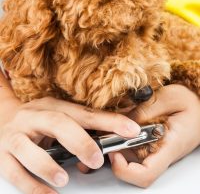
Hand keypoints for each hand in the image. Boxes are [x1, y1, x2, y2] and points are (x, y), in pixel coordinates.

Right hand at [0, 97, 139, 193]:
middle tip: (96, 159)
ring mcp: (16, 136)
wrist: (2, 117)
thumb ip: (80, 126)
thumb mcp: (58, 115)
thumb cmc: (37, 119)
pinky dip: (31, 186)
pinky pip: (14, 172)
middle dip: (79, 141)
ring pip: (29, 148)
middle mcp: (34, 117)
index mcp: (53, 107)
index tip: (130, 130)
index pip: (84, 113)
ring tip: (64, 179)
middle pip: (57, 124)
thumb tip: (109, 138)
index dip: (108, 121)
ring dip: (48, 166)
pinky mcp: (2, 154)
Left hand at [108, 84, 199, 186]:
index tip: (113, 152)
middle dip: (113, 152)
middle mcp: (159, 152)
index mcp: (169, 146)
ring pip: (128, 155)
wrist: (198, 105)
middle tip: (104, 134)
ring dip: (115, 142)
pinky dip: (121, 136)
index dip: (124, 170)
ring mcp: (154, 149)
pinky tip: (118, 123)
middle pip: (131, 166)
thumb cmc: (191, 102)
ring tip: (109, 125)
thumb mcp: (169, 98)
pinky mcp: (151, 142)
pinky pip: (131, 145)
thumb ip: (146, 110)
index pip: (146, 173)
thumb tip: (123, 123)